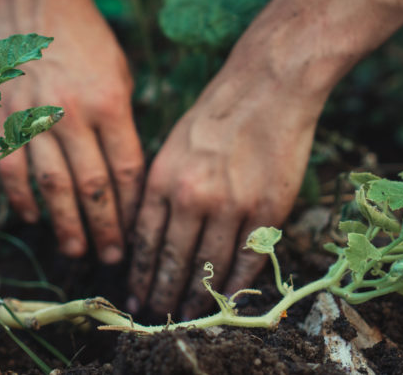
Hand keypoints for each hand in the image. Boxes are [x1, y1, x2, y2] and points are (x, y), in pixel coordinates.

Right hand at [0, 0, 143, 263]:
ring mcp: (35, 117)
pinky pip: (12, 168)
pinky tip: (33, 219)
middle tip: (111, 258)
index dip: (132, 207)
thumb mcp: (121, 76)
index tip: (136, 232)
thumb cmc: (89, 43)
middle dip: (104, 228)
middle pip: (92, 187)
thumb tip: (125, 177)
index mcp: (110, 104)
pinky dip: (22, 198)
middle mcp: (73, 114)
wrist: (38, 8)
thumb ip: (123, 125)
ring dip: (64, 224)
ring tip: (76, 251)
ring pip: (52, 186)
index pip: (126, 170)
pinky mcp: (5, 117)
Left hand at [127, 52, 322, 318]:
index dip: (140, 273)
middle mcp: (192, 196)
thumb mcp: (170, 145)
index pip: (145, 241)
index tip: (135, 294)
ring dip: (196, 296)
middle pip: (173, 260)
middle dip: (162, 292)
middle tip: (155, 315)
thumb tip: (146, 233)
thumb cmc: (214, 114)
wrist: (266, 87)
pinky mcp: (267, 209)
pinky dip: (235, 285)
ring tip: (186, 313)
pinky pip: (247, 259)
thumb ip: (158, 189)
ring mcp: (231, 205)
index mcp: (162, 179)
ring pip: (209, 266)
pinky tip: (226, 300)